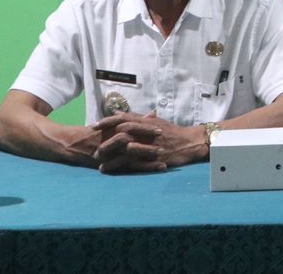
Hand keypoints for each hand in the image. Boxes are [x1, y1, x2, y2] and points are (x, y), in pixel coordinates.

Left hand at [89, 112, 204, 173]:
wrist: (189, 142)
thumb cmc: (171, 132)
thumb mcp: (155, 122)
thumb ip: (137, 118)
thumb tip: (120, 114)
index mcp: (145, 121)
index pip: (123, 118)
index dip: (107, 121)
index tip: (94, 125)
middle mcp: (145, 131)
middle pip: (120, 133)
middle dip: (105, 140)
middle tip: (93, 146)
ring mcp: (148, 145)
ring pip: (124, 149)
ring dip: (110, 155)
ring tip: (98, 161)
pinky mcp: (151, 157)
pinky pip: (133, 162)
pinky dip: (120, 165)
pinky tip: (111, 169)